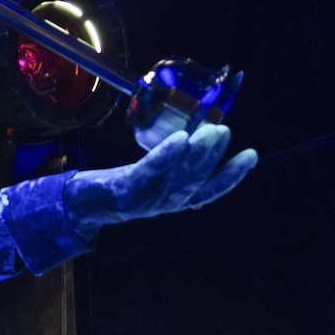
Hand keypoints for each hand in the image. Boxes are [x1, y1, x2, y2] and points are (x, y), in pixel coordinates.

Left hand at [64, 124, 256, 237]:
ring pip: (177, 176)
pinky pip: (151, 170)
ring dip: (197, 154)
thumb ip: (173, 166)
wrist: (83, 202)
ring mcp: (146, 198)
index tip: (251, 155)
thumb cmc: (122, 185)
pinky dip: (168, 155)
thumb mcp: (152, 177)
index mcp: (174, 200)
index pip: (209, 190)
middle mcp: (164, 203)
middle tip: (225, 131)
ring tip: (211, 131)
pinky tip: (182, 138)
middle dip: (212, 156)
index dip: (231, 175)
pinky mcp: (127, 188)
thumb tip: (197, 137)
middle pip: (193, 180)